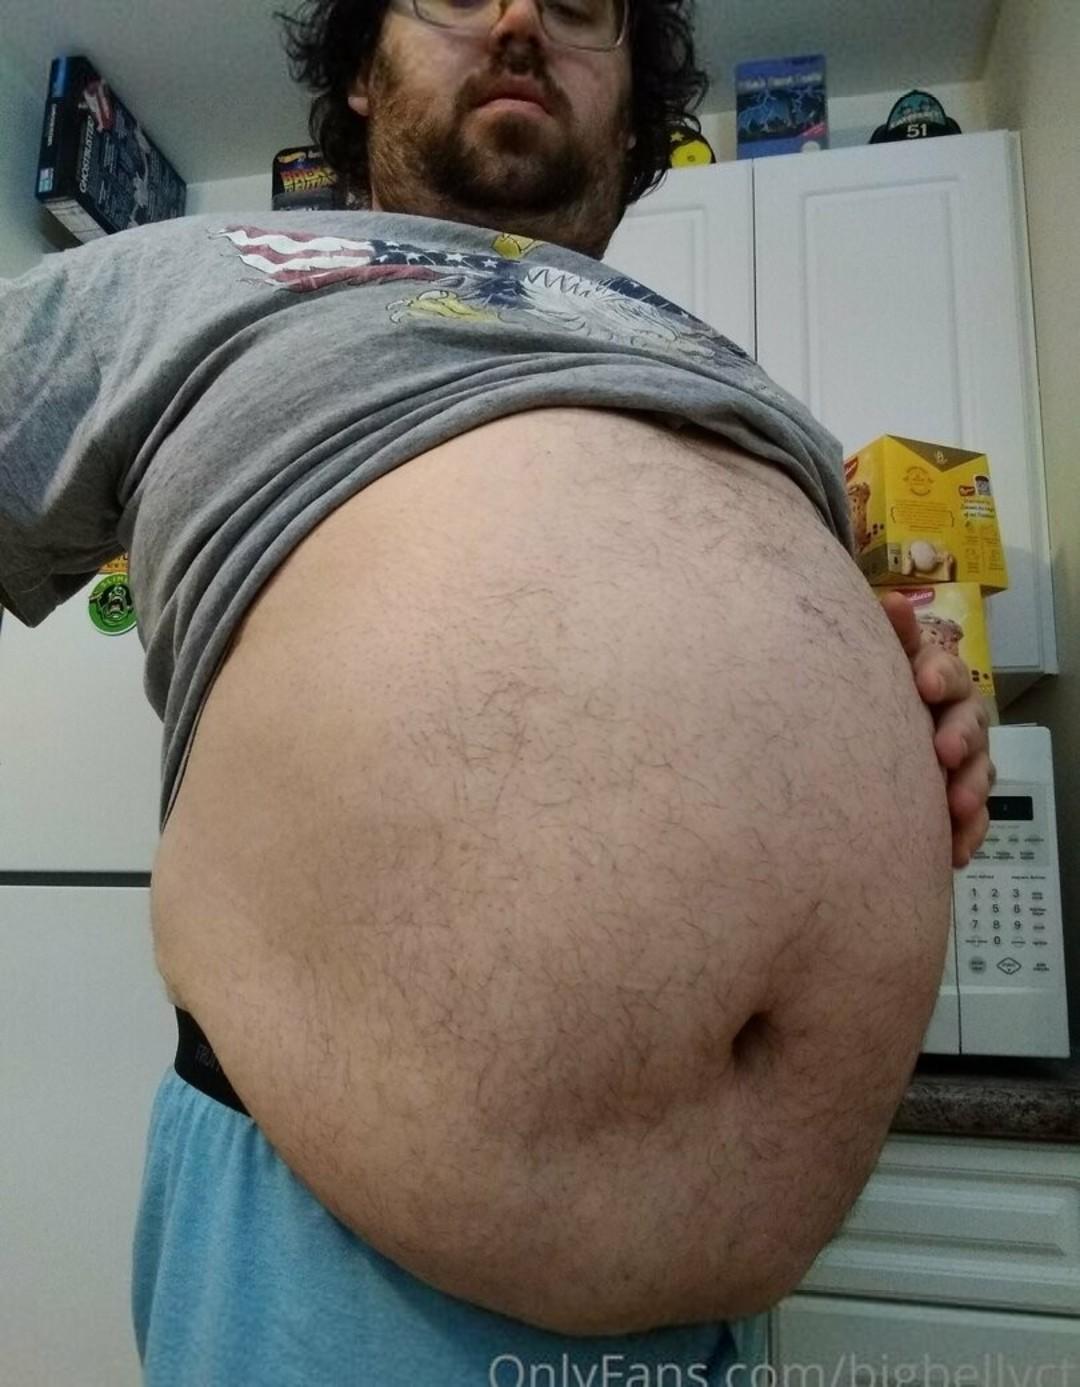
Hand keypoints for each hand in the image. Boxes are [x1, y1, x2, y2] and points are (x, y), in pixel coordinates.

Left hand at [880, 592, 995, 869]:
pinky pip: (971, 819)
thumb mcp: (870, 670)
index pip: (946, 669)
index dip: (939, 673)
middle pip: (970, 720)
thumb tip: (892, 600)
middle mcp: (951, 718)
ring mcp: (958, 762)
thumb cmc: (862, 702)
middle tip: (944, 751)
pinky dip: (966, 834)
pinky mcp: (955, 804)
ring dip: (970, 787)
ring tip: (955, 806)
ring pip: (977, 770)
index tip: (925, 684)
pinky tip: (953, 851)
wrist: (841, 768)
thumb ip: (888, 640)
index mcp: (930, 682)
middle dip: (961, 734)